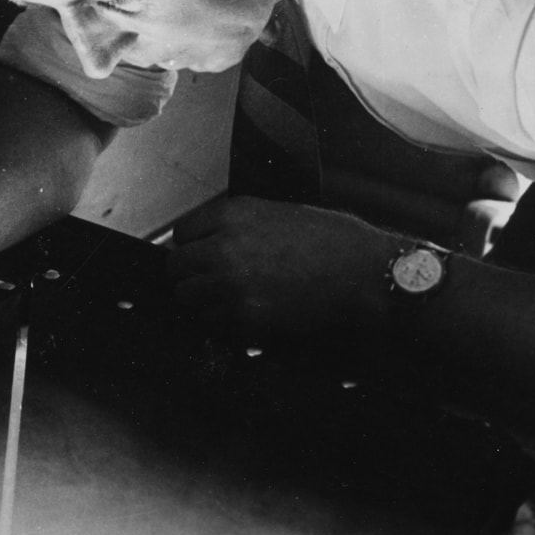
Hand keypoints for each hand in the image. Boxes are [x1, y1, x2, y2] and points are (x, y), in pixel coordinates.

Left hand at [167, 197, 391, 344]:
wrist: (358, 272)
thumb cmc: (330, 240)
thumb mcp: (277, 212)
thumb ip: (238, 224)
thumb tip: (211, 240)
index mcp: (233, 215)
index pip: (182, 233)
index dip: (191, 245)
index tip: (199, 252)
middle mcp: (224, 248)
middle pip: (176, 267)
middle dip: (189, 274)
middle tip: (206, 279)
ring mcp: (231, 285)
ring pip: (187, 298)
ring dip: (200, 299)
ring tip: (222, 297)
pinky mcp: (244, 317)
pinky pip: (210, 321)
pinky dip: (219, 320)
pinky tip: (239, 311)